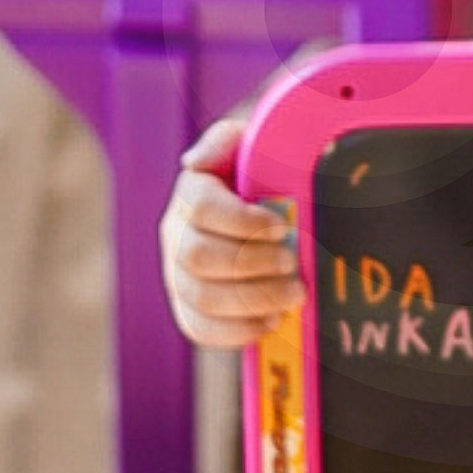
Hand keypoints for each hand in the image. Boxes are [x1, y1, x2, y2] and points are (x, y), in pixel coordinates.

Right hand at [158, 114, 300, 350]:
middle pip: (198, 257)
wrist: (270, 211)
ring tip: (294, 294)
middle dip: (251, 264)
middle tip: (292, 264)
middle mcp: (177, 235)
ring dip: (253, 299)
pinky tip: (272, 320)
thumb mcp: (251, 147)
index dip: (241, 220)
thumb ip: (226, 141)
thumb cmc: (264, 176)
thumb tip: (194, 161)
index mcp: (192, 193)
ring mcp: (179, 276)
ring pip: (201, 296)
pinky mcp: (190, 310)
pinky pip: (202, 330)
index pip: (200, 207)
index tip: (280, 226)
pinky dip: (239, 331)